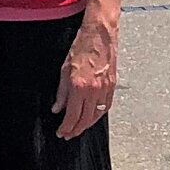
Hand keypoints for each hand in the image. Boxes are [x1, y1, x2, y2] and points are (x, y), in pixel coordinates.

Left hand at [52, 15, 117, 139]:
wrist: (99, 34)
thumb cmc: (81, 47)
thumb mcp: (64, 69)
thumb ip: (61, 92)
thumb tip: (57, 108)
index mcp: (79, 87)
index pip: (72, 116)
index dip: (66, 127)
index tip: (61, 132)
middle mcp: (93, 91)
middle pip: (85, 119)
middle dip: (75, 130)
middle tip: (68, 134)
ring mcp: (105, 89)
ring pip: (96, 116)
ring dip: (86, 125)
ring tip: (78, 129)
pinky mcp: (112, 86)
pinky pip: (106, 107)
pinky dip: (98, 115)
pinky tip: (92, 117)